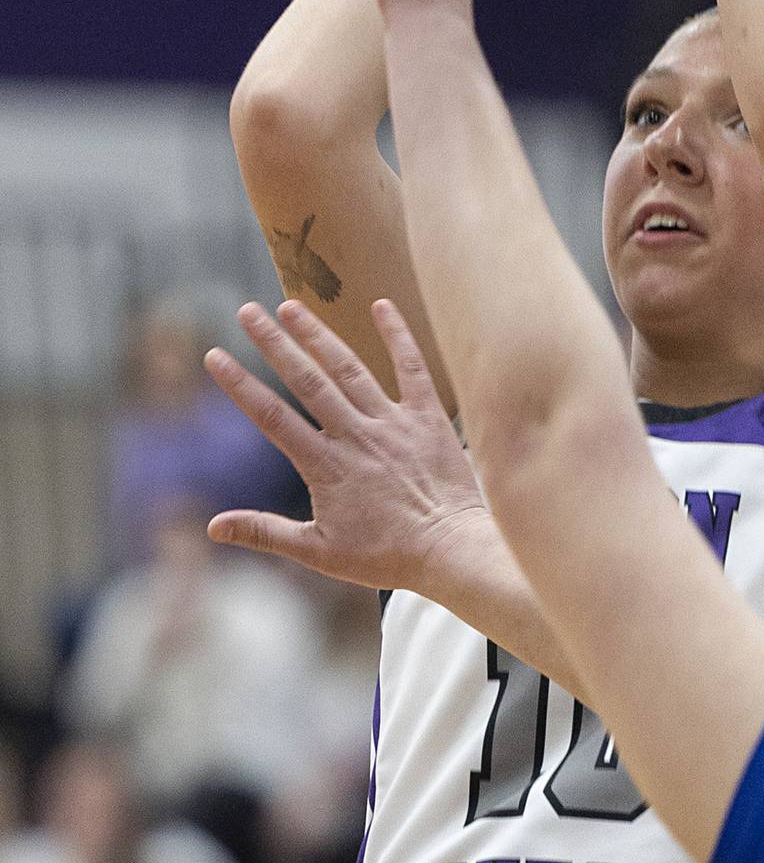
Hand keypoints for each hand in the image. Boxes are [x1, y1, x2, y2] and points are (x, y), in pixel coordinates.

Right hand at [204, 297, 486, 596]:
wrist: (451, 552)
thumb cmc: (386, 557)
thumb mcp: (318, 551)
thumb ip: (264, 532)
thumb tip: (212, 527)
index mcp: (325, 465)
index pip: (272, 417)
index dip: (240, 385)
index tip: (214, 354)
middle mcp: (356, 435)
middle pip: (306, 380)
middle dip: (273, 343)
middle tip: (247, 310)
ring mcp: (393, 423)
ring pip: (349, 369)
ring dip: (319, 335)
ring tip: (292, 306)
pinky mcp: (428, 418)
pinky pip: (412, 368)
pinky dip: (398, 336)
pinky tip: (381, 305)